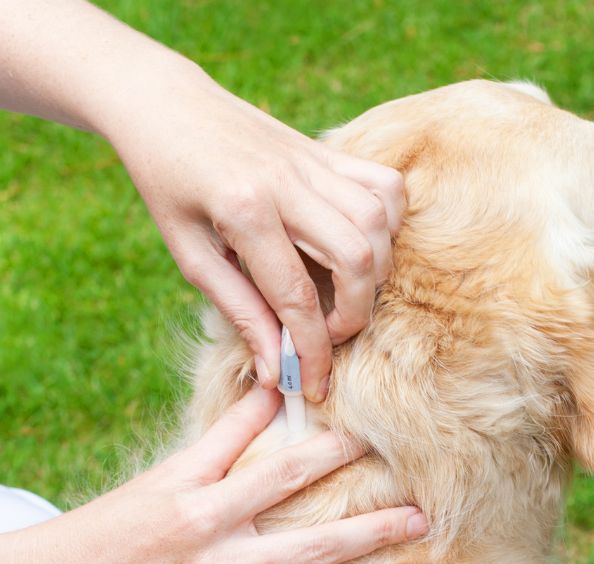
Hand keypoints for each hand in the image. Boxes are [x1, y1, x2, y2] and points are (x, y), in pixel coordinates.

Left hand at [0, 1, 403, 399]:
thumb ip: (239, 310)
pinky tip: (361, 244)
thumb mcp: (190, 254)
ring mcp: (313, 162)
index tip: (313, 385)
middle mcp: (287, 183)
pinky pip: (385, 185)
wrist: (166, 106)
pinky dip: (386, 224)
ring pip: (379, 221)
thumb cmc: (168, 184)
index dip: (311, 352)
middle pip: (357, 258)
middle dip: (356, 312)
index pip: (296, 297)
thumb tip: (273, 368)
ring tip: (346, 290)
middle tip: (330, 332)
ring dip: (375, 271)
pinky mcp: (328, 151)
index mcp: (243, 211)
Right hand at [0, 387, 425, 563]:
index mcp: (208, 509)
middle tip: (422, 519)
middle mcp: (220, 562)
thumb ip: (227, 433)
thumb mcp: (170, 470)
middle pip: (315, 546)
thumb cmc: (119, 521)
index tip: (380, 440)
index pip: (289, 473)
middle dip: (374, 531)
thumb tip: (275, 388)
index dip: (340, 452)